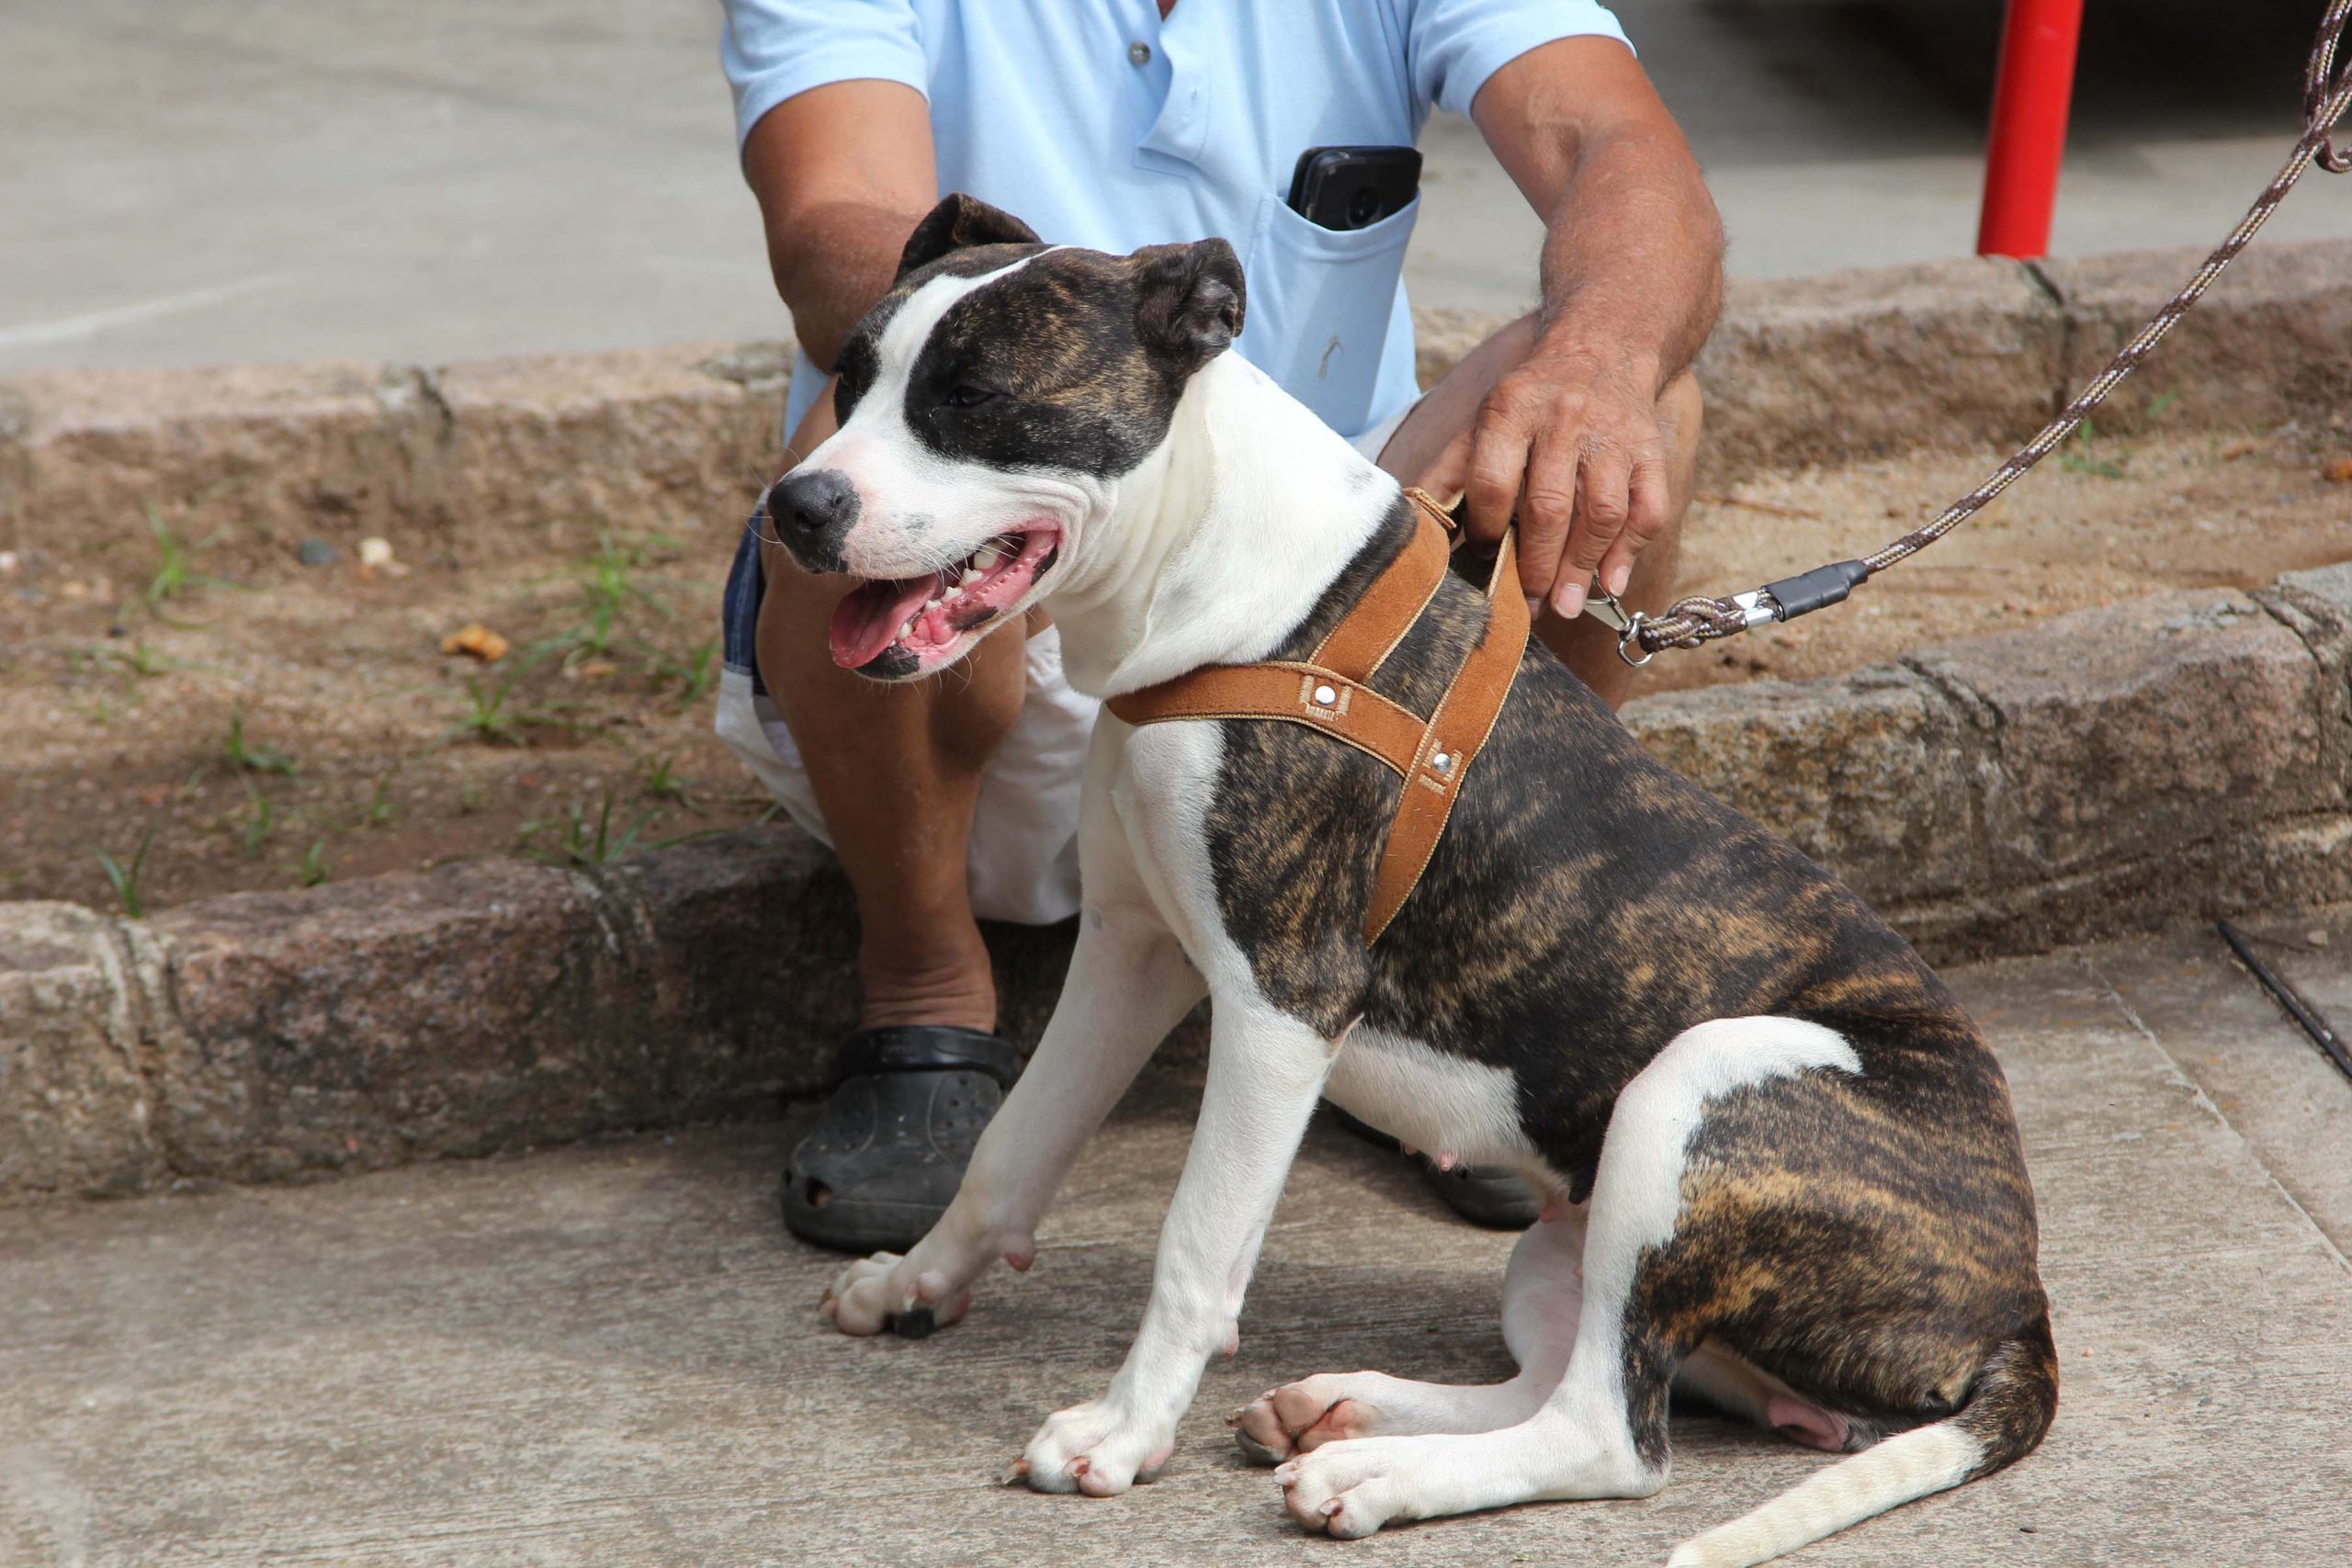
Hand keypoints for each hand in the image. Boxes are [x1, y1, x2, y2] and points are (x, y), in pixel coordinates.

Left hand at [1422, 341, 1672, 620]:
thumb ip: (1450, 470)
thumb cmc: (1531, 398)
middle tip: (1527, 605)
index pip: (1494, 481)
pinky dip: (1631, 550)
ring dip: (1582, 566)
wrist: (1604, 346)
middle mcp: (1564, 419)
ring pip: (1602, 512)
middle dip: (1536, 564)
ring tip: (1563, 604)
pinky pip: (1648, 507)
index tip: (1484, 558)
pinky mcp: (1649, 451)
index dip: (1487, 528)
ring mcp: (1612, 436)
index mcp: (1511, 410)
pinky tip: (1611, 582)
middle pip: (1550, 506)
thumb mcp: (1484, 418)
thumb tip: (1416, 528)